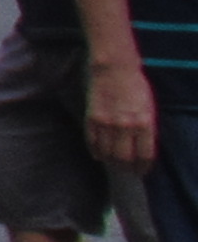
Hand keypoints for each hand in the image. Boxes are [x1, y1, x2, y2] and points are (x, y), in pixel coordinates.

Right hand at [86, 56, 160, 170]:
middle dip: (126, 168)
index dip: (143, 167)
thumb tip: (142, 148)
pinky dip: (95, 151)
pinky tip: (99, 155)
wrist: (114, 70)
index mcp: (144, 123)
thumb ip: (146, 129)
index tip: (141, 172)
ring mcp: (107, 123)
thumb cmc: (136, 87)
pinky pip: (92, 141)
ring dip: (110, 161)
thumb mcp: (149, 109)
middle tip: (126, 171)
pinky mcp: (92, 119)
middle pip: (124, 158)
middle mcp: (126, 126)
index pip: (145, 155)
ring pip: (107, 152)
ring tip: (113, 164)